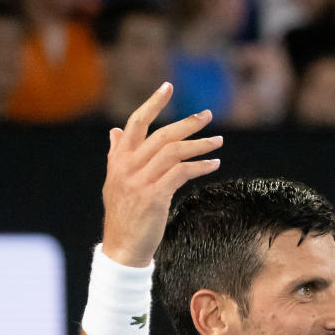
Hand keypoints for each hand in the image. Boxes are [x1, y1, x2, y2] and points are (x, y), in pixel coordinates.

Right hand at [100, 83, 222, 265]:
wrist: (122, 248)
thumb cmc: (124, 215)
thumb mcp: (115, 181)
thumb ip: (116, 154)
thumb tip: (115, 132)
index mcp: (118, 160)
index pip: (135, 123)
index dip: (153, 103)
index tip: (168, 87)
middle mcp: (127, 166)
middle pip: (161, 135)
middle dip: (187, 123)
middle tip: (208, 115)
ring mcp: (140, 181)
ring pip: (174, 151)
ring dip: (200, 145)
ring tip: (218, 142)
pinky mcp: (154, 196)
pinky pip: (182, 172)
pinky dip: (201, 166)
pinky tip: (214, 164)